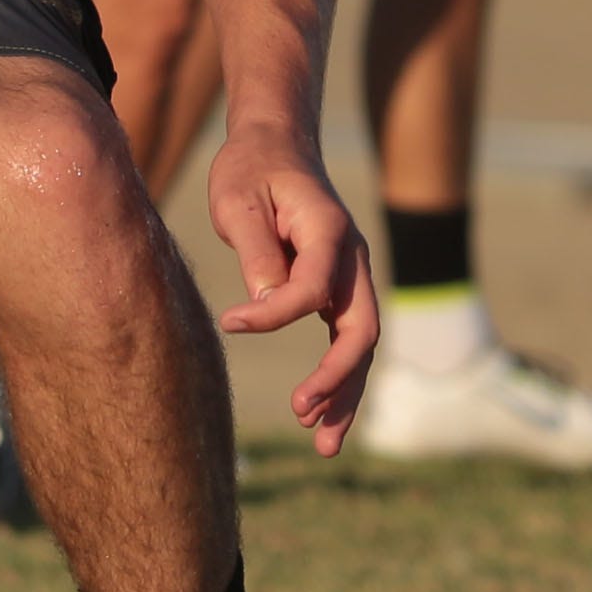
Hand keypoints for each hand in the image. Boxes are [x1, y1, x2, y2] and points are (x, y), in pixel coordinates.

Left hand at [205, 127, 378, 452]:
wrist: (274, 146)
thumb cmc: (250, 169)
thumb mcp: (239, 200)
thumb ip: (256, 252)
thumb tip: (264, 305)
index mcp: (329, 231)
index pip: (311, 288)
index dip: (274, 313)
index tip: (230, 322)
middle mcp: (351, 259)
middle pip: (361, 330)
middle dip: (336, 379)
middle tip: (302, 414)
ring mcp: (350, 277)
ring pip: (360, 346)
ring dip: (344, 394)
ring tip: (324, 444)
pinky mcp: (337, 290)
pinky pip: (345, 341)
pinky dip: (337, 379)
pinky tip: (318, 414)